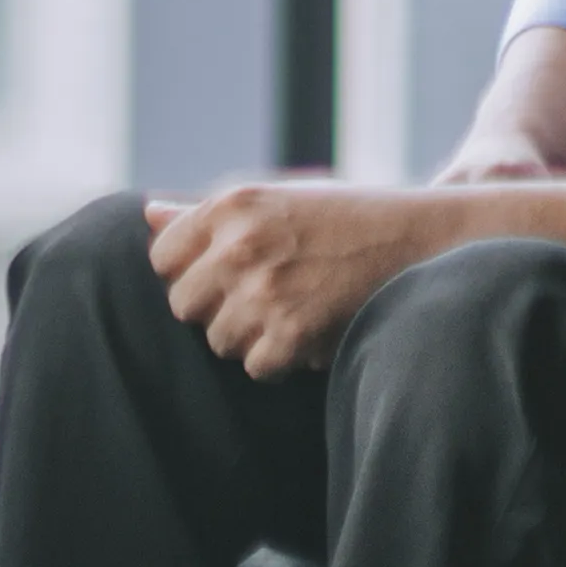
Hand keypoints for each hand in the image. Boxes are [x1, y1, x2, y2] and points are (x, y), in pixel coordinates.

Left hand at [145, 179, 447, 379]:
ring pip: (218, 340)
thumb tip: (148, 216)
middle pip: (183, 305)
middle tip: (258, 299)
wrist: (417, 240)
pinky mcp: (289, 332)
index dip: (190, 273)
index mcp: (231, 205)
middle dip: (214, 309)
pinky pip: (254, 366)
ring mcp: (263, 290)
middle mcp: (239, 244)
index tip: (221, 276)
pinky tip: (308, 332)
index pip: (162, 257)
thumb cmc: (342, 219)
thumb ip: (206, 214)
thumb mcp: (274, 200)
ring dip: (250, 336)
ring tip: (291, 310)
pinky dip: (279, 360)